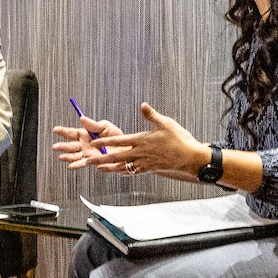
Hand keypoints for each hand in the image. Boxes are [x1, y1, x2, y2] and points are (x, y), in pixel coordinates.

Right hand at [55, 115, 126, 171]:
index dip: (63, 131)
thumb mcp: (104, 126)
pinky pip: (83, 163)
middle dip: (62, 146)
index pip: (71, 132)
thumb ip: (92, 124)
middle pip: (70, 145)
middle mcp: (84, 145)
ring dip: (67, 156)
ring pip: (74, 155)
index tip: (55, 129)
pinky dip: (77, 165)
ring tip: (61, 156)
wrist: (125, 148)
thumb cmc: (115, 136)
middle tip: (55, 146)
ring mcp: (87, 153)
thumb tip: (82, 118)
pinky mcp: (93, 161)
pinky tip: (71, 166)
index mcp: (85, 134)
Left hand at [89, 104, 209, 180]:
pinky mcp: (149, 169)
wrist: (190, 157)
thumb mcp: (166, 123)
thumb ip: (152, 115)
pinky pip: (133, 171)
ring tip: (98, 168)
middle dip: (100, 159)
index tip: (92, 142)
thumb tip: (143, 105)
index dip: (105, 142)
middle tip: (87, 161)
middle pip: (116, 157)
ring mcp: (145, 163)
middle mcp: (141, 153)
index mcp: (142, 140)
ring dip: (109, 168)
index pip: (119, 141)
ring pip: (123, 167)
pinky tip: (119, 172)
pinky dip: (124, 172)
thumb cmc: (179, 139)